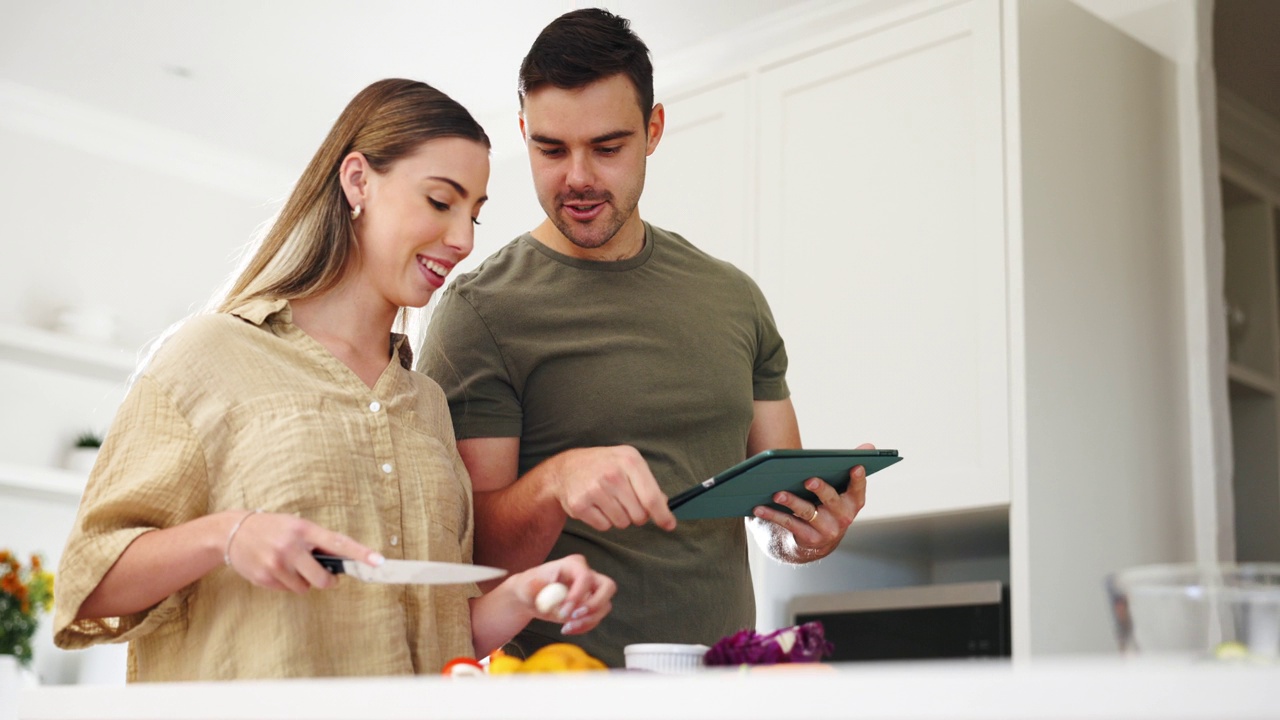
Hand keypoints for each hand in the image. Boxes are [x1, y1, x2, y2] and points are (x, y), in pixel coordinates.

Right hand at [223, 511, 381, 593]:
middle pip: (322, 578)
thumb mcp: (296, 526)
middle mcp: (290, 546)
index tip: (378, 561)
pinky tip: (275, 569)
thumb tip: (343, 560)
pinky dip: (286, 583)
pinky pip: (287, 590)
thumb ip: (317, 541)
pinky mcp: (264, 578)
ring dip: (302, 581)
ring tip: (289, 565)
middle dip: (327, 582)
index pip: (337, 543)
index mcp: (303, 529)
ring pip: (304, 588)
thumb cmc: (273, 528)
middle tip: (326, 577)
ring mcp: (276, 564)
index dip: (360, 553)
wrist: (232, 532)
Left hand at [511, 554, 615, 634]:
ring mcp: (592, 591)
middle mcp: (587, 575)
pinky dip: (585, 626)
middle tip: (575, 616)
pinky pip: (597, 617)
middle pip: (608, 586)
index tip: (564, 612)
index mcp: (573, 564)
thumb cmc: (528, 588)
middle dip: (595, 605)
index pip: (586, 577)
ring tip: (566, 626)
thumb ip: (532, 585)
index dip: (578, 595)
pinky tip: (567, 628)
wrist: (531, 599)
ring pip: (605, 605)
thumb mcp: (524, 585)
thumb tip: (542, 586)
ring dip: (588, 620)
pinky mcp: (592, 605)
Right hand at [547, 445, 676, 531]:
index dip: (662, 515)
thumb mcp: (628, 463)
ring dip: (619, 518)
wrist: (566, 468)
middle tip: (625, 502)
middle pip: (639, 515)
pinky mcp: (580, 505)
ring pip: (622, 523)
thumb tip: (664, 506)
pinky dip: (603, 521)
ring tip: (608, 501)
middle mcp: (612, 474)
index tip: (669, 525)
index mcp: (629, 461)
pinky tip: (596, 505)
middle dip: (637, 515)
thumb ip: (648, 483)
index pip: (652, 497)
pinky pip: (604, 527)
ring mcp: (594, 489)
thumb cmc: (603, 466)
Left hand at [752, 442, 872, 553]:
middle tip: (808, 479)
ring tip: (777, 493)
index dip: (859, 478)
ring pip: (807, 512)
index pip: (858, 488)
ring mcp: (826, 529)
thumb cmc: (830, 503)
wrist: (819, 539)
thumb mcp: (842, 488)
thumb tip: (869, 445)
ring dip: (791, 501)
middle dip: (820, 489)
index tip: (856, 466)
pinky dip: (773, 515)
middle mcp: (843, 516)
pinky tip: (759, 507)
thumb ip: (850, 468)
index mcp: (854, 501)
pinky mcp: (808, 538)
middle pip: (831, 499)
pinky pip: (789, 524)